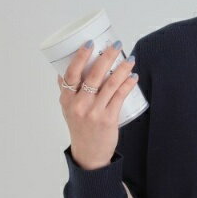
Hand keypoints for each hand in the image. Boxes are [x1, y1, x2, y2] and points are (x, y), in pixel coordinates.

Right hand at [58, 40, 138, 169]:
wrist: (89, 154)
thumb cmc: (80, 128)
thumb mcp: (68, 109)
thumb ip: (67, 91)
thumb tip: (62, 70)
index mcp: (67, 100)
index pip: (71, 73)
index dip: (80, 56)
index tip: (89, 43)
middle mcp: (79, 105)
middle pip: (93, 75)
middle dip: (107, 56)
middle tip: (116, 44)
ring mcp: (94, 112)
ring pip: (110, 84)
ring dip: (122, 69)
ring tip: (130, 59)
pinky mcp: (108, 119)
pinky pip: (120, 97)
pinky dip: (128, 84)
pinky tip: (133, 77)